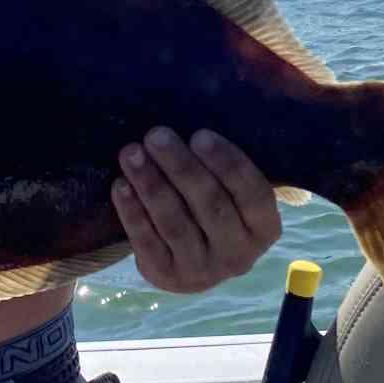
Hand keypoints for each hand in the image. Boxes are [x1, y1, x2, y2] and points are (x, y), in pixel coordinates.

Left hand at [112, 127, 280, 293]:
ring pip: (175, 222)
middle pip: (210, 205)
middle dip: (180, 166)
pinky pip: (147, 242)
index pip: (252, 193)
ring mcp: (203, 271)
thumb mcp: (231, 188)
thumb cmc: (213, 202)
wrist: (189, 256)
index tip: (200, 134)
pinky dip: (132, 212)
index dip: (227, 163)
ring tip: (131, 152)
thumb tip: (208, 105)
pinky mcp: (167, 277)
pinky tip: (120, 185)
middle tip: (156, 134)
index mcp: (264, 227)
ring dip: (150, 184)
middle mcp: (239, 255)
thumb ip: (228, 162)